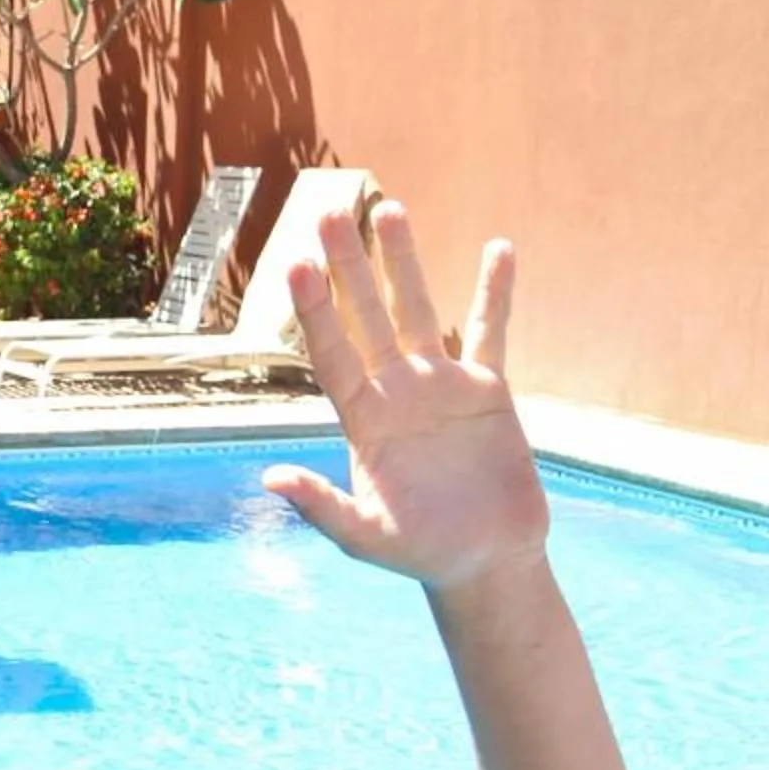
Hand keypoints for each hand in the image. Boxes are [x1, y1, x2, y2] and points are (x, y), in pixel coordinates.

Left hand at [264, 202, 548, 592]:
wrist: (482, 561)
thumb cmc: (418, 552)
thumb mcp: (362, 537)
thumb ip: (320, 507)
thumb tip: (271, 478)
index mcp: (362, 420)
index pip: (330, 353)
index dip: (314, 310)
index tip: (297, 264)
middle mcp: (395, 391)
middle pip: (365, 316)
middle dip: (349, 267)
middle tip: (330, 212)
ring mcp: (439, 386)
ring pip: (418, 310)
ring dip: (405, 262)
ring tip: (390, 208)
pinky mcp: (487, 391)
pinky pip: (491, 331)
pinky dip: (496, 292)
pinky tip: (497, 247)